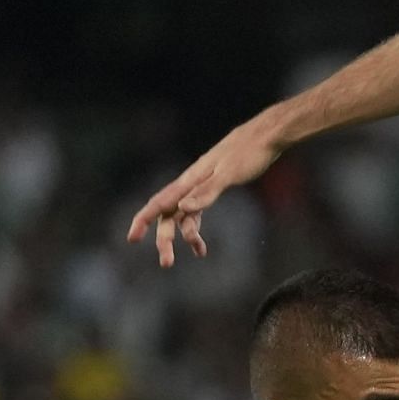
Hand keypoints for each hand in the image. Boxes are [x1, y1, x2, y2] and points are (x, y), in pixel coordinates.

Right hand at [127, 115, 282, 266]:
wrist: (266, 136)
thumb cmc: (249, 153)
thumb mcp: (229, 174)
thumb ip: (206, 192)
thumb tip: (182, 208)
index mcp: (190, 179)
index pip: (159, 203)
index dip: (143, 220)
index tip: (132, 238)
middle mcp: (191, 183)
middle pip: (170, 214)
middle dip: (166, 239)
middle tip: (166, 263)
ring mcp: (201, 186)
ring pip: (184, 215)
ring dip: (187, 235)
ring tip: (199, 252)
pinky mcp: (213, 187)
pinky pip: (197, 212)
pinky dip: (197, 227)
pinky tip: (202, 245)